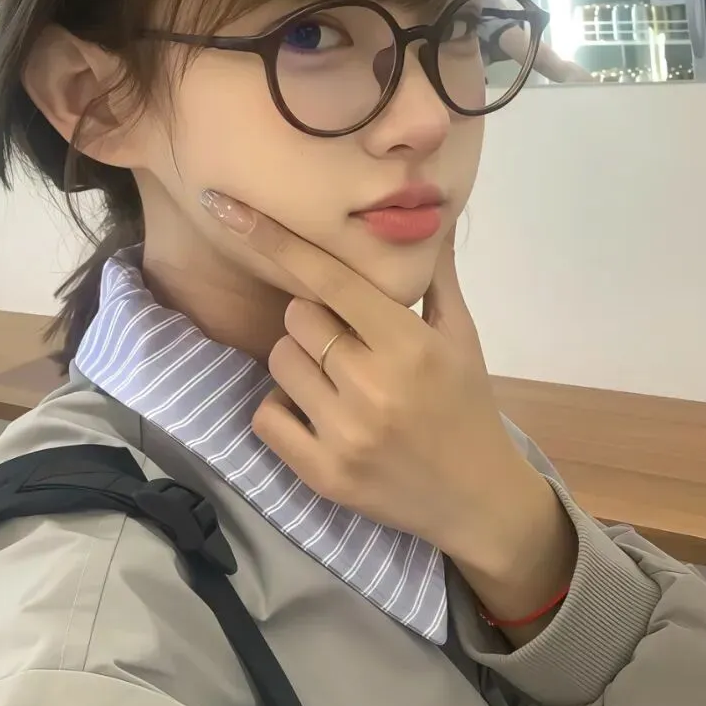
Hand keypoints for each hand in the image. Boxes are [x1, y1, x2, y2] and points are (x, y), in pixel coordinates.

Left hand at [200, 191, 576, 626]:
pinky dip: (283, 407)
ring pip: (279, 362)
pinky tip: (317, 412)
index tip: (227, 207)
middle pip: (296, 318)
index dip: (274, 239)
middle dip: (314, 320)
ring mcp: (343, 434)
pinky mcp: (322, 473)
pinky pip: (266, 415)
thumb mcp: (463, 338)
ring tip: (335, 379)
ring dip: (299, 361)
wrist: (478, 498)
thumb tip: (427, 219)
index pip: (329, 280)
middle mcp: (372, 386)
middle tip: (346, 342)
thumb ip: (436, 278)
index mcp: (408, 345)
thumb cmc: (468, 406)